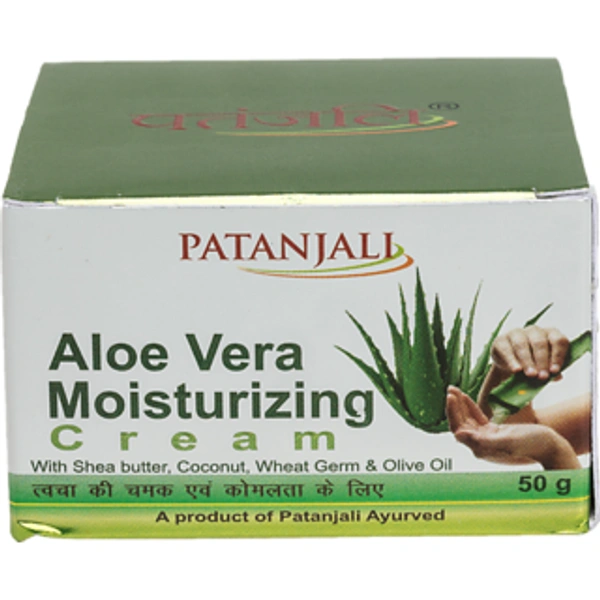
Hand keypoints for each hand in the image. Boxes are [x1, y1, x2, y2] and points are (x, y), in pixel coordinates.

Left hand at [447, 386, 579, 469]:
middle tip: (450, 388)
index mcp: (481, 448)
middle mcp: (481, 444)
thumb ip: (482, 440)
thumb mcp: (507, 441)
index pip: (459, 429)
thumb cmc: (532, 444)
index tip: (451, 396)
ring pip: (467, 420)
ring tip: (453, 389)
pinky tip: (465, 396)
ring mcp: (487, 438)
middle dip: (454, 406)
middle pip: (461, 423)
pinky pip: (477, 418)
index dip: (453, 412)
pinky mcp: (494, 432)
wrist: (550, 446)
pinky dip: (470, 406)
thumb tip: (458, 434)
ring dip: (460, 405)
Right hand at [491, 326, 568, 380]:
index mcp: (550, 334)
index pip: (558, 340)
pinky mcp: (501, 340)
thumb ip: (552, 371)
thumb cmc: (535, 365)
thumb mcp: (546, 368)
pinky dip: (512, 360)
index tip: (554, 371)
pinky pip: (506, 349)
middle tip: (542, 376)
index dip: (558, 355)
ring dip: (527, 361)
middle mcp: (534, 330)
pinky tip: (516, 370)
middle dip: (541, 360)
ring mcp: (516, 333)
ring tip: (530, 375)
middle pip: (539, 342)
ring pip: (522, 344)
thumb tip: (558, 376)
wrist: (512, 366)